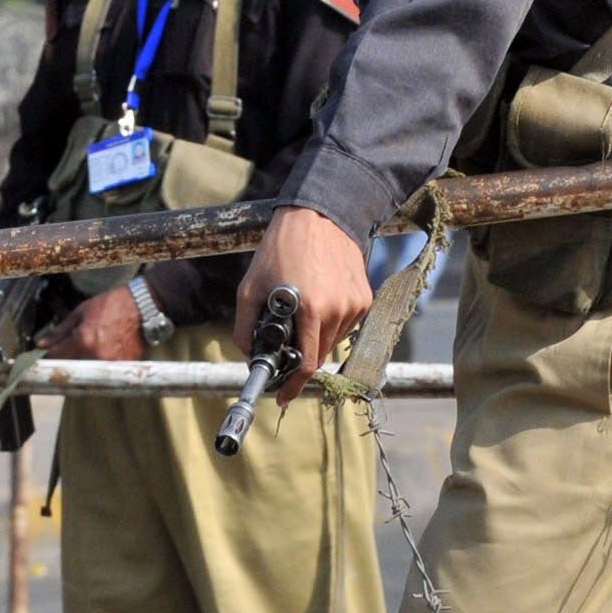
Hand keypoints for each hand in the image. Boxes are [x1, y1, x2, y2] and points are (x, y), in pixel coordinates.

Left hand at [44, 286, 146, 361]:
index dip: (49, 353)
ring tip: (91, 344)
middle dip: (67, 357)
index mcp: (83, 341)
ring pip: (86, 370)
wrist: (143, 307)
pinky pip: (102, 369)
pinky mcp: (121, 367)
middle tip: (72, 345)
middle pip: (70, 366)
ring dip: (82, 360)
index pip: (56, 356)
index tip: (46, 351)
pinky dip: (98, 361)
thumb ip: (61, 331)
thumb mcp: (82, 312)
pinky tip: (104, 347)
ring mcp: (109, 364)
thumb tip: (43, 343)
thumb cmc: (113, 305)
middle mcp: (95, 356)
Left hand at [237, 206, 370, 396]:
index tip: (282, 396)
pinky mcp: (365, 298)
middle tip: (284, 343)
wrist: (319, 216)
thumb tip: (250, 357)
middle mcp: (338, 310)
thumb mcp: (251, 287)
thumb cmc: (281, 249)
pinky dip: (329, 323)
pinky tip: (318, 301)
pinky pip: (345, 326)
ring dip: (315, 338)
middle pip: (319, 355)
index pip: (308, 365)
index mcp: (310, 309)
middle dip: (300, 356)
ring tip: (301, 312)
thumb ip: (246, 328)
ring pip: (332, 341)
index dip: (293, 386)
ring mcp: (355, 305)